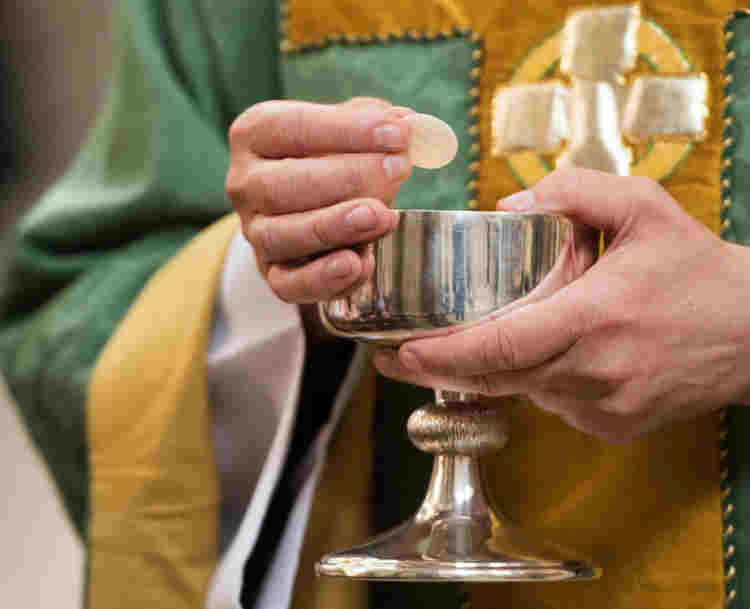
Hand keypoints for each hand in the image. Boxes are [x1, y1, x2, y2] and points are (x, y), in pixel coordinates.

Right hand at [226, 97, 411, 302]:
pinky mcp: (274, 274)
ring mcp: (256, 232)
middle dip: (345, 178)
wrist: (316, 207)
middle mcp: (246, 184)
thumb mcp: (353, 132)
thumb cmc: (335, 160)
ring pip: (281, 235)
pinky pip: (289, 285)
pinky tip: (361, 264)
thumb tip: (408, 124)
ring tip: (383, 217)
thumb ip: (379, 124)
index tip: (398, 134)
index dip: (347, 130)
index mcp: (256, 135)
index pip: (293, 127)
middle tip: (397, 171)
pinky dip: (324, 279)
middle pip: (280, 185)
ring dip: (334, 227)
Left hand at [374, 168, 749, 441]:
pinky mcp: (613, 427)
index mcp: (596, 317)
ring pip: (523, 390)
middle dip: (442, 369)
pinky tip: (551, 352)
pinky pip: (553, 403)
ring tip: (485, 336)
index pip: (501, 347)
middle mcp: (596, 371)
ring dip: (495, 367)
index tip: (399, 354)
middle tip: (400, 356)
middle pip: (497, 377)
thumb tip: (508, 207)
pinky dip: (537, 379)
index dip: (443, 356)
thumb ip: (573, 191)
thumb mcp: (644, 205)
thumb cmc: (695, 268)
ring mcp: (604, 407)